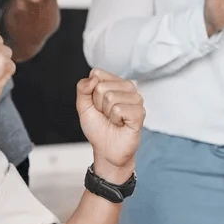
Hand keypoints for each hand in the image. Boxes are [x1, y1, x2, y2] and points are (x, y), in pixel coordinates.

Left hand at [76, 69, 144, 183]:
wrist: (106, 149)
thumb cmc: (98, 128)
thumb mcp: (83, 106)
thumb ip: (82, 88)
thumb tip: (93, 78)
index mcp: (115, 83)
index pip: (97, 73)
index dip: (91, 93)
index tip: (97, 105)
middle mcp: (128, 88)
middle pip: (101, 86)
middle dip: (98, 105)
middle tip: (105, 115)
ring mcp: (136, 99)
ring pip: (110, 97)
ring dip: (107, 113)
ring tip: (113, 120)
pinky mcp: (140, 112)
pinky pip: (118, 109)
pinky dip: (115, 120)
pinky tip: (121, 124)